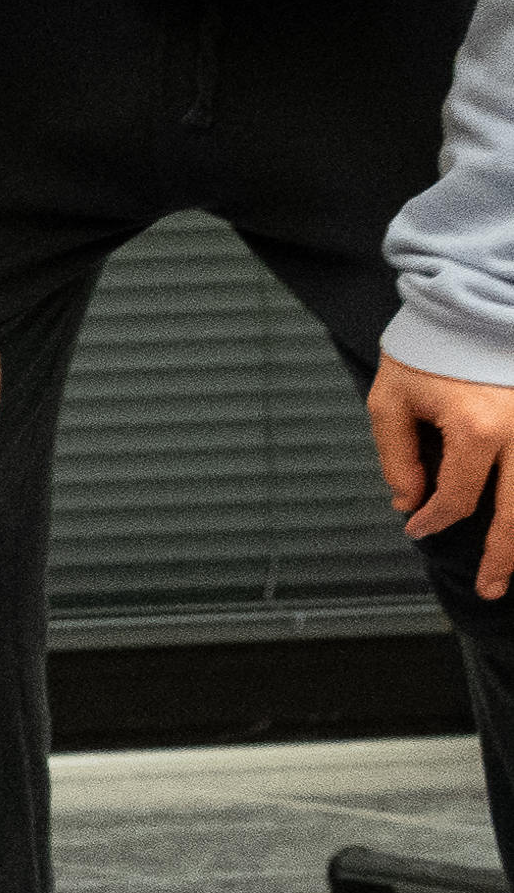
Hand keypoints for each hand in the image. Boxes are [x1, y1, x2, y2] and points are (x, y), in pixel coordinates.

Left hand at [369, 355, 513, 600]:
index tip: (417, 527)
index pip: (456, 498)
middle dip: (502, 559)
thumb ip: (398, 455)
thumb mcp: (392, 398)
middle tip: (489, 590)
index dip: (433, 519)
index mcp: (477, 430)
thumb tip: (409, 502)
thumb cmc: (430, 347)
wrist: (475, 302)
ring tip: (512, 572)